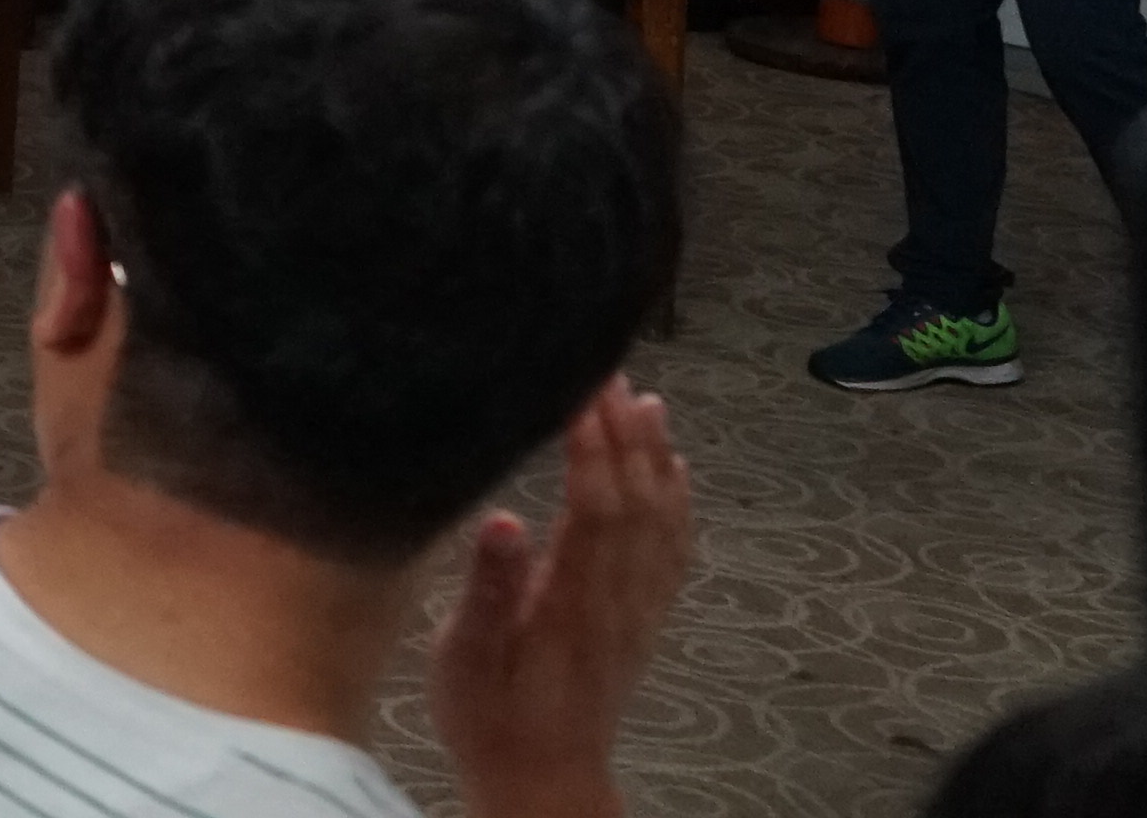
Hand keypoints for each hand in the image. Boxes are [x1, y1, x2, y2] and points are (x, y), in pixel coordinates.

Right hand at [426, 379, 689, 817]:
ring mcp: (638, 612)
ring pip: (662, 523)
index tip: (581, 389)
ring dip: (657, 458)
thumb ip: (488, 593)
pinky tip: (675, 469)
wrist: (543, 780)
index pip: (595, 509)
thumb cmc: (489, 718)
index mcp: (571, 605)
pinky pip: (675, 552)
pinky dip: (679, 502)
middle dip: (625, 433)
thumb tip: (504, 520)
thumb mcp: (466, 661)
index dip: (593, 447)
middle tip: (609, 370)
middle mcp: (617, 602)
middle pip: (636, 503)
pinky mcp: (643, 621)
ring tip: (647, 400)